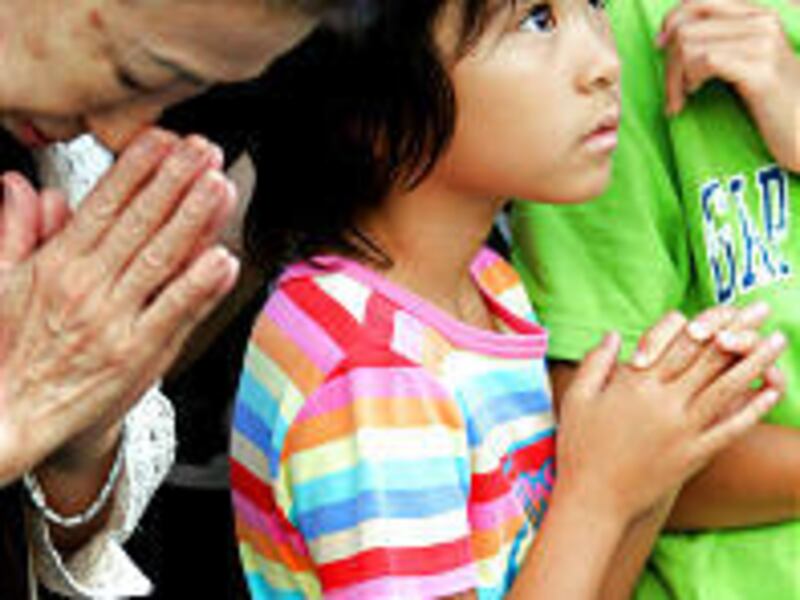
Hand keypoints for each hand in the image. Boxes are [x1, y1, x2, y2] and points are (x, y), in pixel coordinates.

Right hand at [0, 130, 238, 484]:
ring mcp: (114, 320)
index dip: (137, 170)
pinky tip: (223, 259)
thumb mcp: (1, 282)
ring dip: (194, 220)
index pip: (103, 205)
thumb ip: (16, 230)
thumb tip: (21, 185)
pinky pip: (174, 312)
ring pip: (161, 259)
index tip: (164, 141)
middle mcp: (87, 286)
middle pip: (139, 223)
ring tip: (219, 186)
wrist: (11, 415)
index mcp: (56, 263)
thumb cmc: (12, 347)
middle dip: (175, 181)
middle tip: (203, 150)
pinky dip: (199, 286)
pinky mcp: (137, 354)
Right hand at [556, 305, 784, 521]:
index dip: (705, 322)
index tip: (726, 307)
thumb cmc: (580, 447)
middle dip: (739, 330)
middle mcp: (664, 402)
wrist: (594, 499)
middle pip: (709, 358)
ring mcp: (683, 429)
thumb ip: (596, 363)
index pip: (677, 344)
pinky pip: (730, 428)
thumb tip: (613, 334)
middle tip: (762, 309)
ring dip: (755, 362)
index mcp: (635, 384)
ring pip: (726, 387)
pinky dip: (753, 409)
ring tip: (777, 340)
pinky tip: (770, 392)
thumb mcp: (577, 398)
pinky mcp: (694, 455)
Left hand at [659, 0, 799, 170]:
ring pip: (689, 45)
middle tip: (671, 92)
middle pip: (686, 27)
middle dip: (668, 63)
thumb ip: (719, 42)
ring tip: (682, 98)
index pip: (698, 0)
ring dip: (674, 78)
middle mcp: (763, 22)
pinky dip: (689, 81)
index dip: (671, 21)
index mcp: (758, 16)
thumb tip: (669, 38)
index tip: (660, 47)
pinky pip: (706, 61)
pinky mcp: (761, 71)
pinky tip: (694, 95)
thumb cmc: (770, 103)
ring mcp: (764, 44)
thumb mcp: (745, 64)